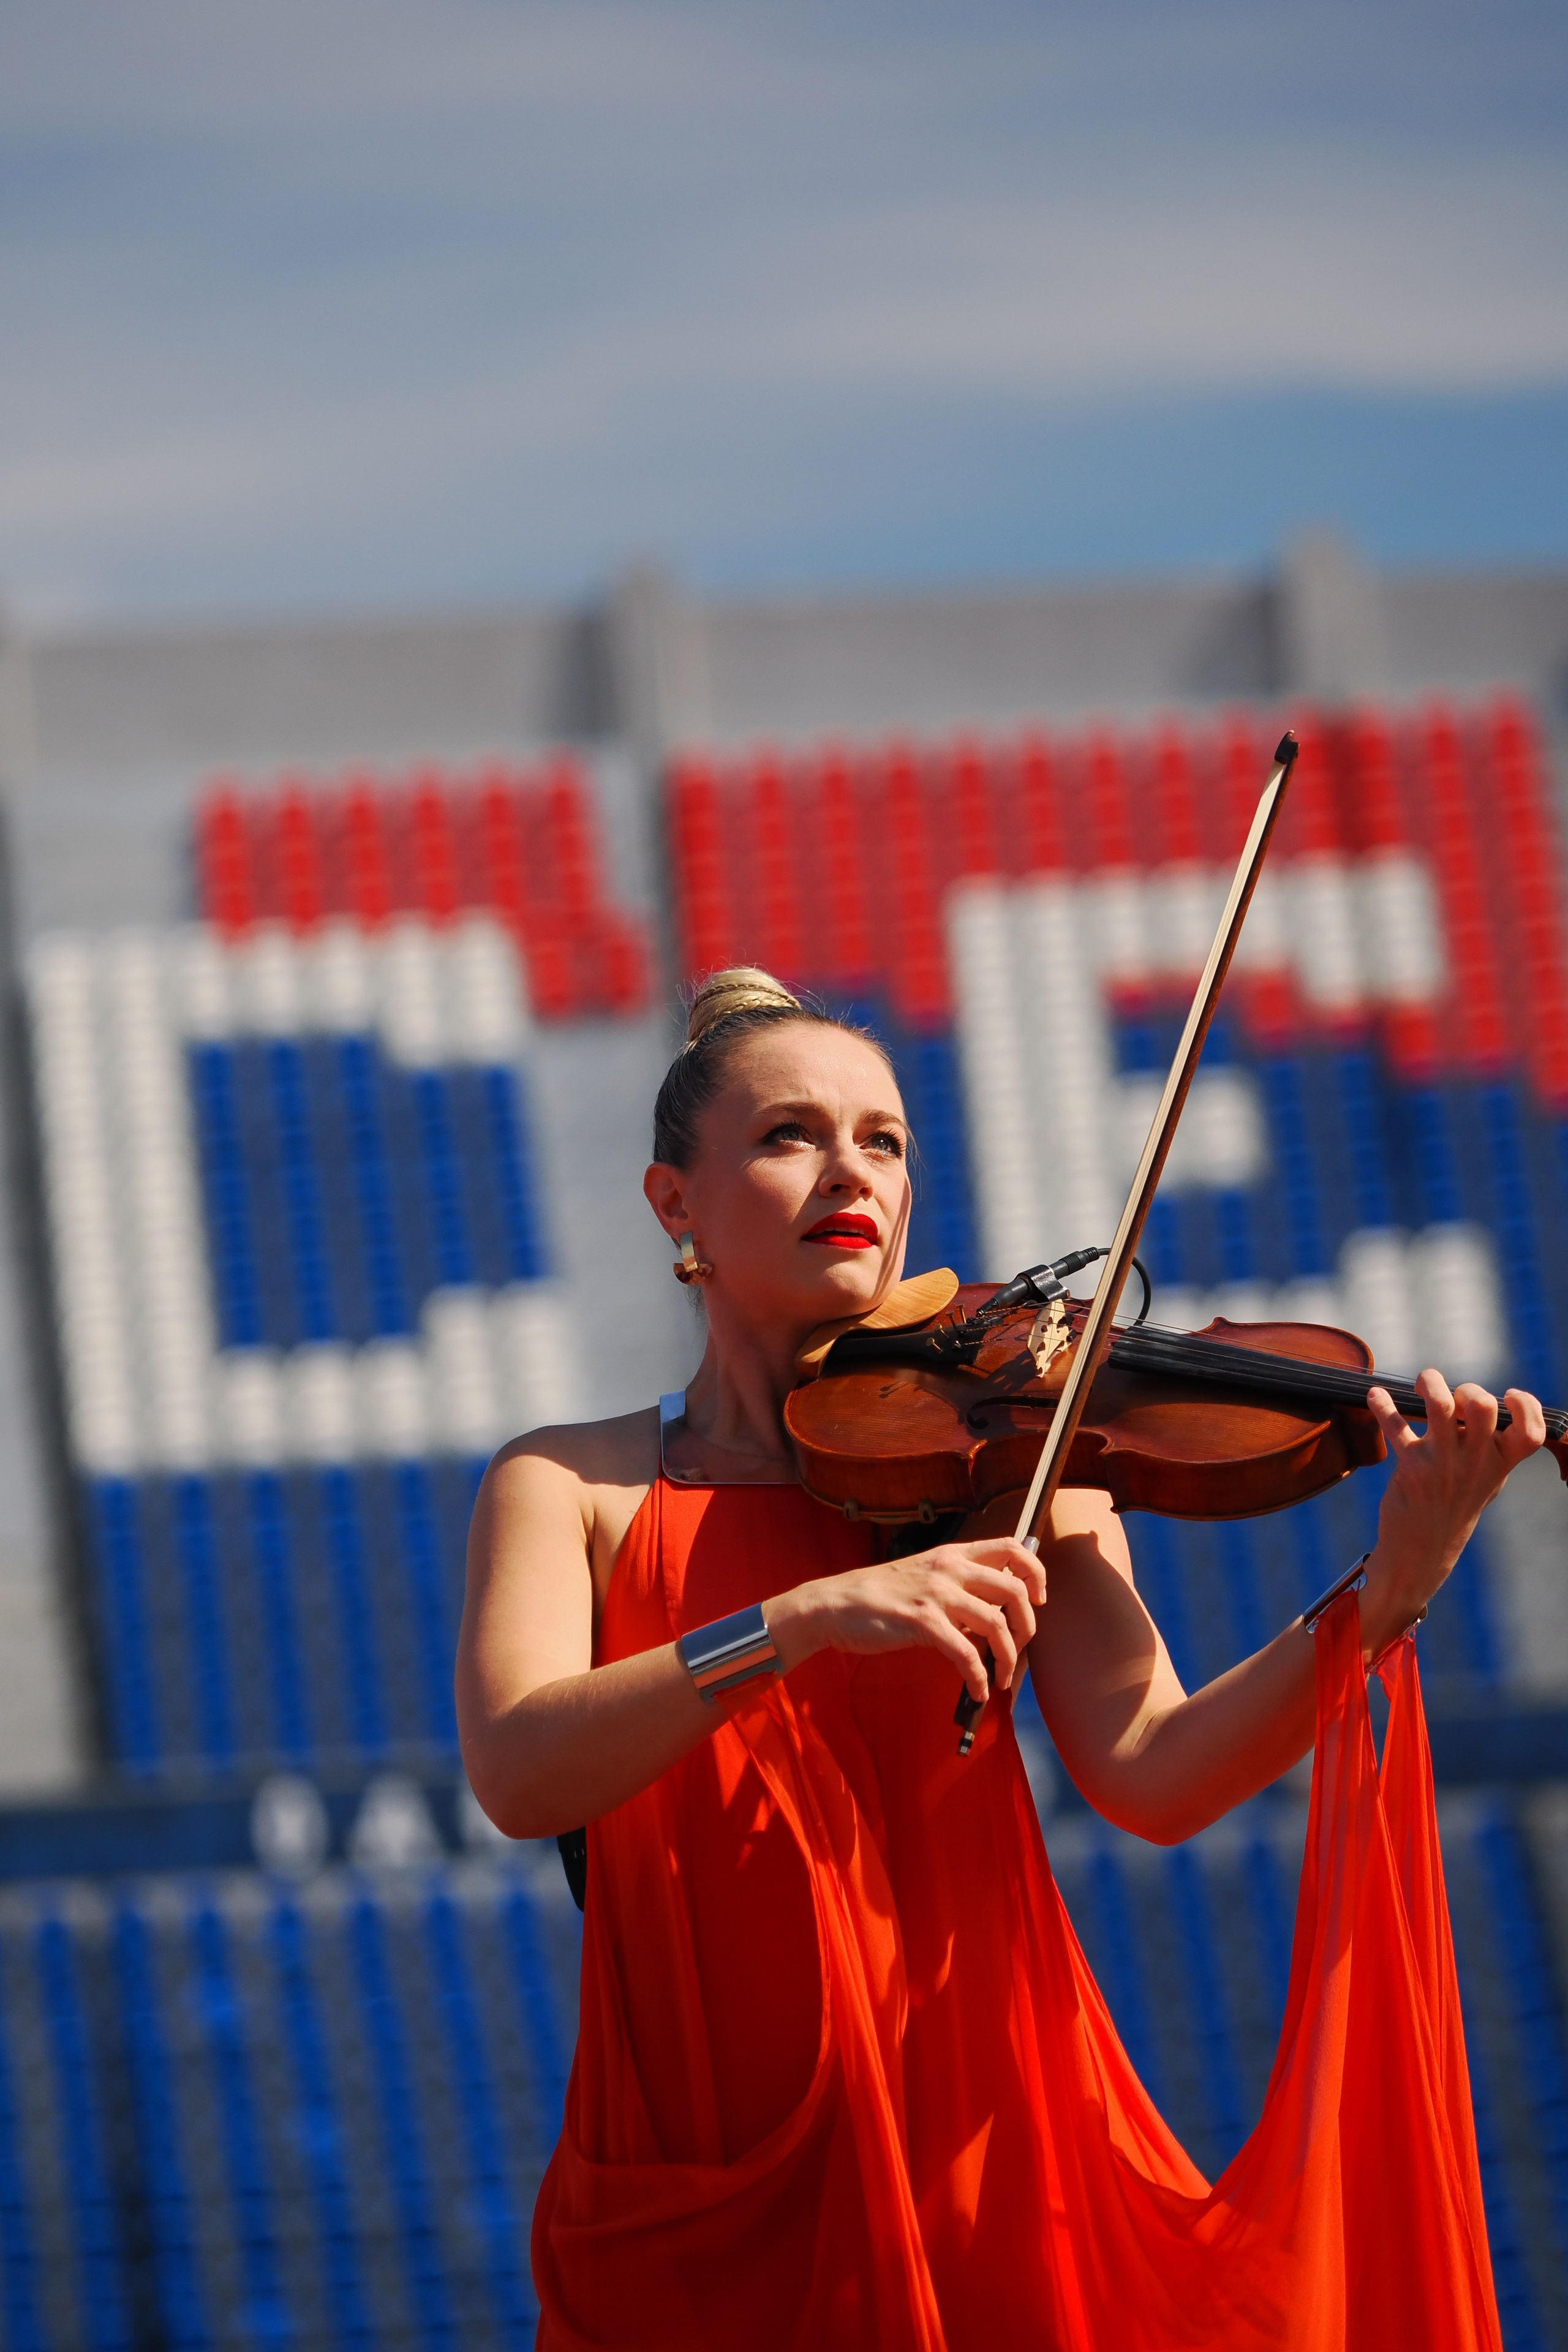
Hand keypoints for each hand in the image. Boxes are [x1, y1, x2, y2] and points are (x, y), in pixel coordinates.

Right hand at [767, 1539, 1046, 1704]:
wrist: (834, 1604)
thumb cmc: (879, 1595)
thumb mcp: (923, 1576)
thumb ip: (958, 1587)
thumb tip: (992, 1616)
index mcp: (952, 1555)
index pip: (1012, 1547)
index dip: (1035, 1572)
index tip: (1039, 1599)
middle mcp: (949, 1569)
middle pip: (1014, 1589)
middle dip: (1028, 1626)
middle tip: (1021, 1649)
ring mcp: (936, 1594)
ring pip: (996, 1624)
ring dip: (1007, 1659)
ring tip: (1001, 1680)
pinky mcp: (921, 1622)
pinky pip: (966, 1654)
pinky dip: (978, 1677)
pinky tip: (977, 1690)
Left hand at [1364, 1370, 1545, 1637]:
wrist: (1423, 1548)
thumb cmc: (1454, 1503)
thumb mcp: (1484, 1479)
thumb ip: (1486, 1444)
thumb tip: (1474, 1399)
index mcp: (1499, 1463)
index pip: (1530, 1433)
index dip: (1526, 1406)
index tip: (1509, 1394)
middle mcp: (1475, 1462)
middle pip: (1483, 1407)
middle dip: (1468, 1389)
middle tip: (1454, 1399)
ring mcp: (1443, 1464)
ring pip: (1440, 1407)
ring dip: (1429, 1383)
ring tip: (1422, 1383)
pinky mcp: (1411, 1466)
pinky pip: (1395, 1427)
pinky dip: (1382, 1405)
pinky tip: (1374, 1395)